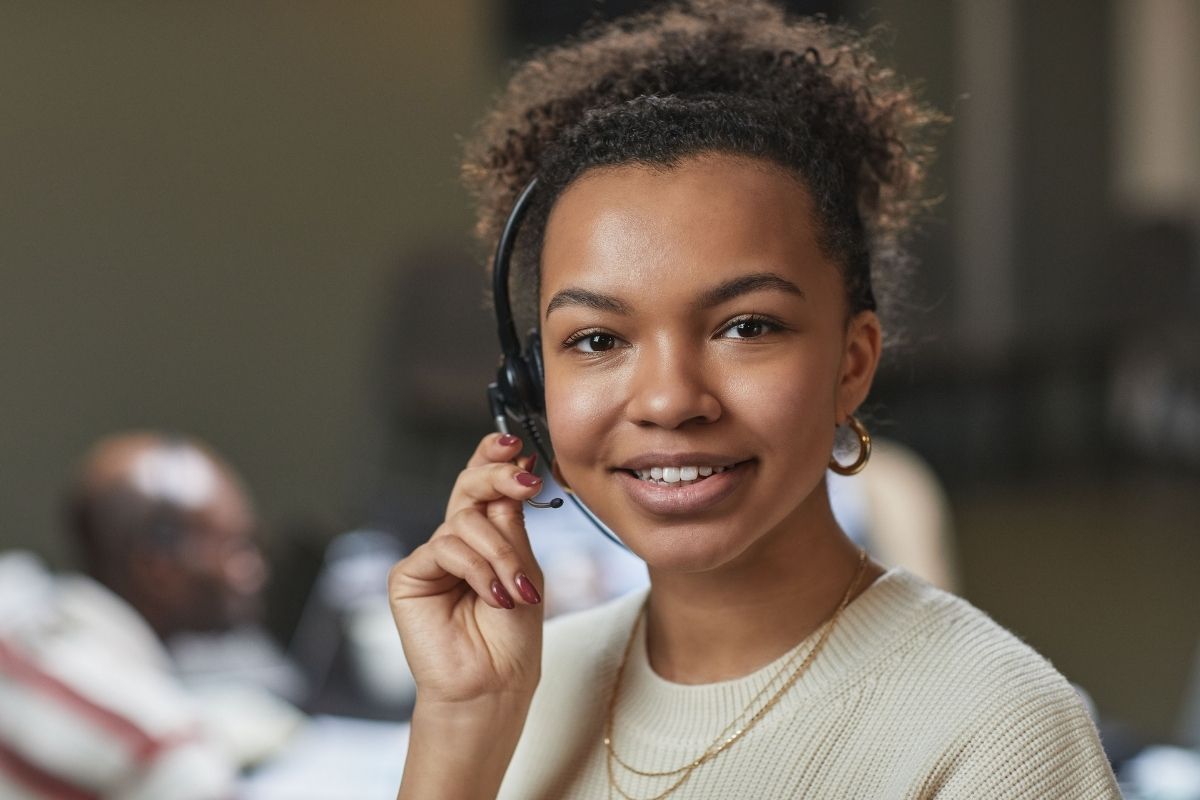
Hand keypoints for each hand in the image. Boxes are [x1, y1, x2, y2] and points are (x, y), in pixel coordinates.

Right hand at [388, 433, 545, 707]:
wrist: (494, 684)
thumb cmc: (513, 637)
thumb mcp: (525, 569)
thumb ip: (511, 524)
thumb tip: (512, 469)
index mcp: (486, 536)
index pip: (484, 485)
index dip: (494, 458)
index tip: (515, 444)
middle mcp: (456, 541)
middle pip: (468, 487)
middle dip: (496, 475)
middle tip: (524, 479)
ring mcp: (431, 557)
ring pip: (465, 522)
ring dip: (499, 554)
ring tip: (515, 591)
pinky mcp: (408, 575)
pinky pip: (446, 548)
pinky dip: (476, 569)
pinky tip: (493, 596)